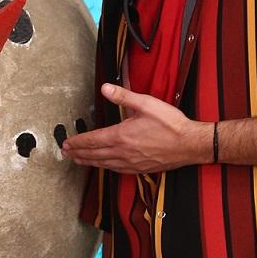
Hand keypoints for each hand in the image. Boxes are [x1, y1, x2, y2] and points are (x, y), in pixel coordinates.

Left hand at [63, 83, 212, 173]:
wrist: (190, 144)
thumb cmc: (171, 123)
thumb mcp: (147, 104)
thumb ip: (124, 97)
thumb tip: (105, 88)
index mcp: (121, 136)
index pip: (92, 140)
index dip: (78, 141)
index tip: (67, 143)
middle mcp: (123, 152)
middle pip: (94, 154)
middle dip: (78, 153)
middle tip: (66, 153)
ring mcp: (131, 163)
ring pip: (104, 164)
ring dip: (89, 162)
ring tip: (78, 161)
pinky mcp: (140, 169)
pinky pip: (117, 170)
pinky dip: (105, 167)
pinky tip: (103, 166)